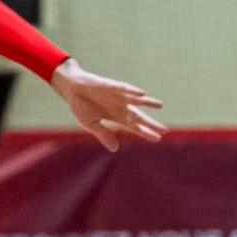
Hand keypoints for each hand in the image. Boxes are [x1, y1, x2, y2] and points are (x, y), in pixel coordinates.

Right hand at [50, 58, 164, 152]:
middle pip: (138, 116)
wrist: (71, 88)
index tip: (157, 138)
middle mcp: (119, 106)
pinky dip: (132, 91)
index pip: (133, 126)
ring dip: (148, 102)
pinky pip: (123, 88)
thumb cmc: (81, 105)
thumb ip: (103, 134)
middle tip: (164, 130)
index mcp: (115, 116)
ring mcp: (117, 96)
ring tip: (160, 105)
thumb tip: (115, 150)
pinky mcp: (111, 86)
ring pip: (136, 100)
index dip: (145, 132)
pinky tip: (141, 94)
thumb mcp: (90, 124)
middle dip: (150, 123)